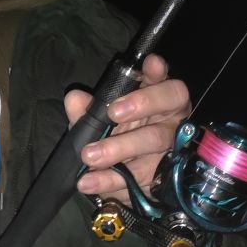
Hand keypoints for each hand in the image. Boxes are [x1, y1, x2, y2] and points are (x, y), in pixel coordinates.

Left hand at [64, 54, 190, 202]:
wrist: (121, 177)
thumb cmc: (116, 135)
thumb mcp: (99, 121)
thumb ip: (87, 110)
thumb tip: (75, 98)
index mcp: (160, 100)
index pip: (167, 83)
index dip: (160, 73)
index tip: (150, 64)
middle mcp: (172, 121)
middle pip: (164, 113)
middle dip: (139, 109)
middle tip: (113, 114)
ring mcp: (172, 151)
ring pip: (154, 144)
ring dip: (120, 149)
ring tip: (89, 156)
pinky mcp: (161, 179)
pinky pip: (139, 180)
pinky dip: (110, 181)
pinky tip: (89, 181)